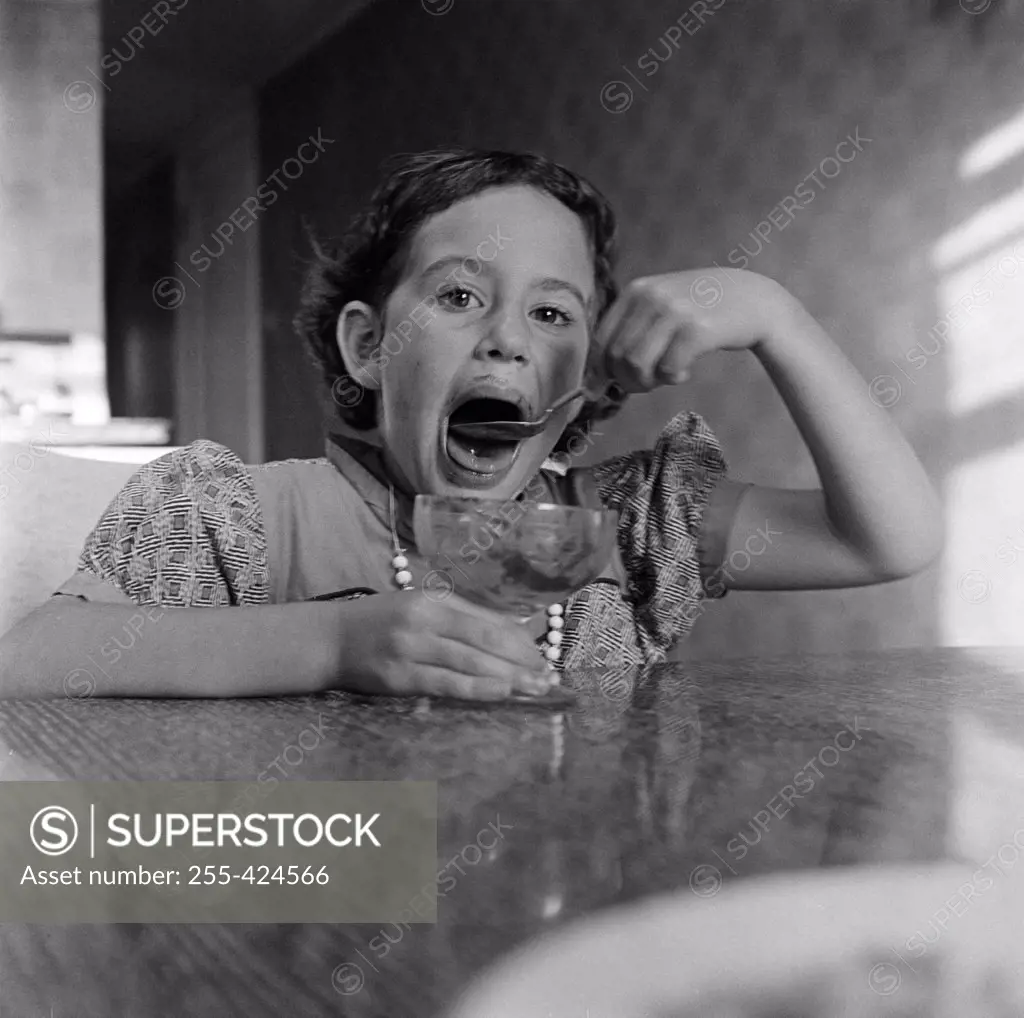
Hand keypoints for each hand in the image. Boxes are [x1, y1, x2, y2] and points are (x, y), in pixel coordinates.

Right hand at [334, 591, 553, 700]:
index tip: (542, 656)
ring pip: (470, 663)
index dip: (519, 640)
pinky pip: (446, 684)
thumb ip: (460, 617)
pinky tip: (501, 693)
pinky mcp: (399, 678)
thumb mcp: (419, 606)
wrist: (330, 640)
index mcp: (432, 599)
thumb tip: (509, 634)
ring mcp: (410, 649)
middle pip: (484, 640)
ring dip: (508, 677)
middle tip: (549, 677)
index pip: (486, 620)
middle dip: (521, 660)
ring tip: (535, 688)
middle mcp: (423, 620)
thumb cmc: (380, 622)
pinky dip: (477, 688)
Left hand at [591, 269, 796, 393]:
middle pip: (617, 357)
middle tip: (648, 384)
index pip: (600, 340)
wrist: (754, 300)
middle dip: (627, 380)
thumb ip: (630, 334)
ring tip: (665, 377)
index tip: (605, 388)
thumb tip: (592, 385)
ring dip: (648, 382)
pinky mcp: (697, 329)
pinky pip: (668, 369)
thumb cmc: (701, 311)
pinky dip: (672, 379)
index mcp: (636, 291)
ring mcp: (674, 311)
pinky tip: (685, 373)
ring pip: (637, 365)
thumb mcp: (661, 307)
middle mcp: (651, 296)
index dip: (599, 371)